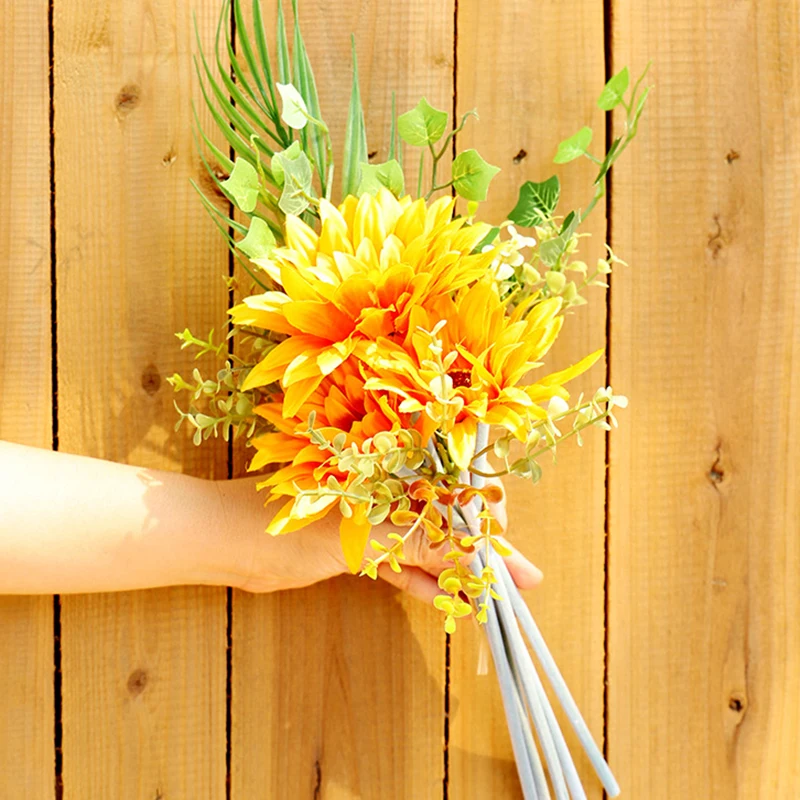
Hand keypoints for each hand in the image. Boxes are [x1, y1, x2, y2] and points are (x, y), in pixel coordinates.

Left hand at [216, 476, 542, 602]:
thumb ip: (429, 542)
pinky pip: (399, 560)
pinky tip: (448, 598)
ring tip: (489, 600)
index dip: (491, 530)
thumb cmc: (295, 520)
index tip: (519, 567)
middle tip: (514, 591)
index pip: (459, 493)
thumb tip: (486, 562)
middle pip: (447, 519)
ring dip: (454, 571)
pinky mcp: (357, 541)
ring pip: (426, 542)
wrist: (229, 541)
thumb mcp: (370, 530)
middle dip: (479, 554)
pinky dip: (422, 580)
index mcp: (396, 463)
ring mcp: (372, 513)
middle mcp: (389, 483)